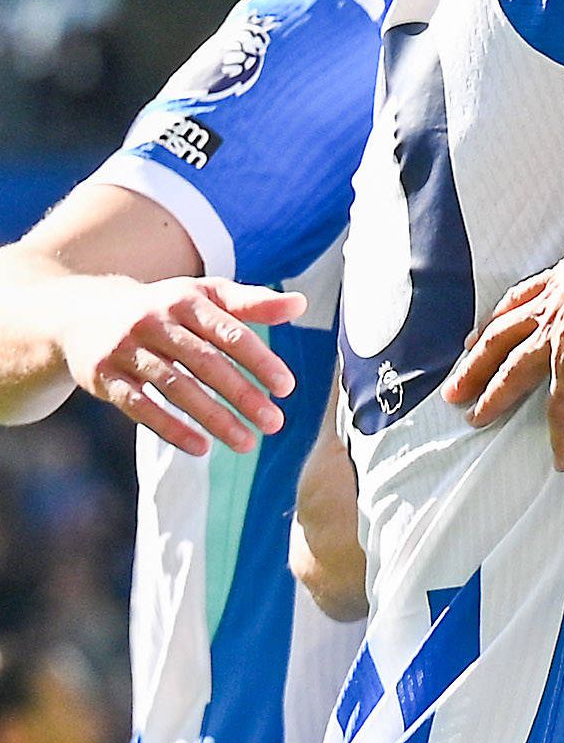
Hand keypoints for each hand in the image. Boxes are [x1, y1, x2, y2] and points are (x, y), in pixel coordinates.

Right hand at [57, 276, 301, 454]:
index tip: (286, 388)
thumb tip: (300, 305)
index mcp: (186, 300)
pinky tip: (200, 447)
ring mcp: (126, 349)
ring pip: (175, 387)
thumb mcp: (204, 295)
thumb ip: (251, 302)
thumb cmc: (165, 307)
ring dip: (213, 418)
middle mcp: (154, 321)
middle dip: (242, 395)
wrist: (84, 312)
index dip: (259, 361)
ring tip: (247, 442)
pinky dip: (170, 428)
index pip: (229, 333)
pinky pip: (139, 406)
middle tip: (274, 423)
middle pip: (205, 363)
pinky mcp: (102, 376)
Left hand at [443, 202, 563, 470]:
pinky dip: (560, 437)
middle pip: (503, 335)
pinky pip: (560, 411)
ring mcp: (559, 339)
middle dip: (476, 360)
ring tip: (472, 416)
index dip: (503, 315)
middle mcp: (555, 307)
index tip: (484, 329)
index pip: (526, 298)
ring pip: (513, 372)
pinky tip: (560, 459)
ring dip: (491, 395)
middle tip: (455, 382)